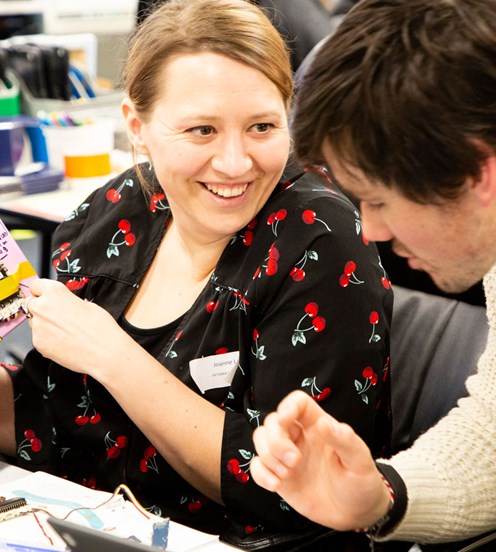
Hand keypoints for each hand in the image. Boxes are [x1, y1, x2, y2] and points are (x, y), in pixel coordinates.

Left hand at [27, 279, 127, 377]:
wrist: (104, 351)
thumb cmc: (100, 328)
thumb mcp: (87, 304)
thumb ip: (67, 302)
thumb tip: (63, 305)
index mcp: (55, 292)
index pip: (36, 286)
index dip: (42, 291)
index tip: (46, 295)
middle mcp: (42, 307)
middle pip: (32, 304)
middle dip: (42, 308)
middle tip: (57, 315)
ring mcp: (38, 327)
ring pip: (35, 322)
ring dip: (45, 324)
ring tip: (65, 331)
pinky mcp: (39, 344)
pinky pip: (39, 338)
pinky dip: (48, 339)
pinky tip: (64, 341)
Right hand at [251, 390, 390, 529]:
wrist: (356, 514)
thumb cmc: (361, 482)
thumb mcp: (360, 461)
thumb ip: (345, 440)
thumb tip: (324, 424)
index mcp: (318, 426)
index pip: (298, 402)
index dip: (288, 405)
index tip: (285, 420)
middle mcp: (300, 437)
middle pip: (272, 421)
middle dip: (276, 439)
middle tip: (294, 461)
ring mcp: (287, 456)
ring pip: (261, 439)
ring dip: (268, 456)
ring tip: (287, 474)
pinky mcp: (279, 476)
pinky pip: (257, 466)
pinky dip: (261, 474)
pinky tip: (276, 485)